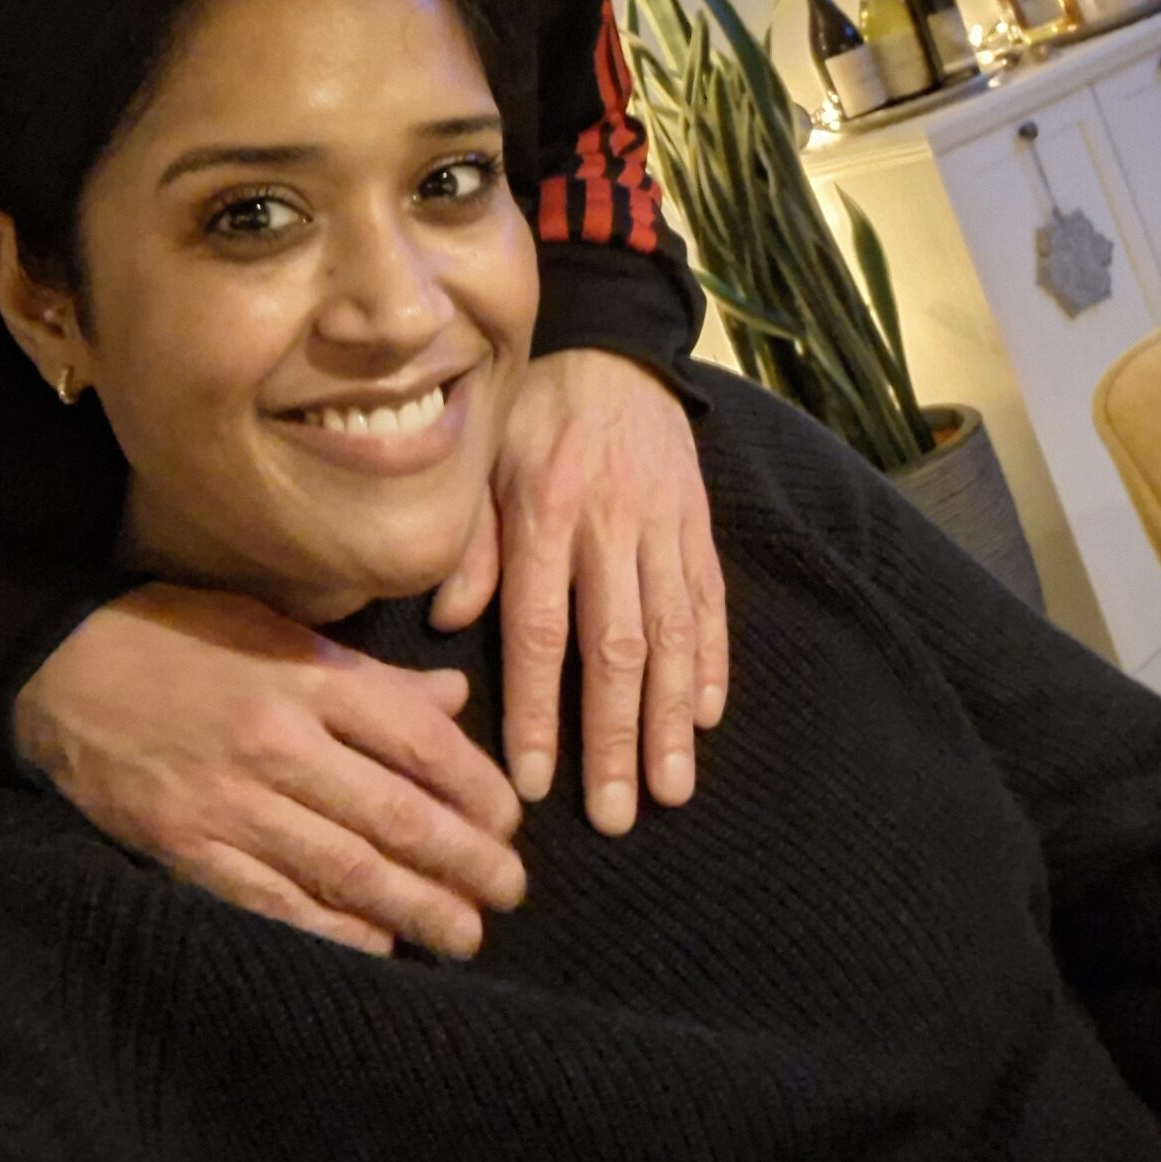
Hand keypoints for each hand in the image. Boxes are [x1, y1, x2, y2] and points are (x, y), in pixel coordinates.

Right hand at [13, 584, 525, 958]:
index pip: (416, 740)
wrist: (58, 670)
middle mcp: (277, 740)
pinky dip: (331, 930)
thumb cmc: (181, 638)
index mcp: (306, 676)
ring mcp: (230, 802)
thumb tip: (455, 696)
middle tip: (510, 893)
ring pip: (343, 867)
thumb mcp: (278, 630)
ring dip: (413, 907)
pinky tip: (377, 948)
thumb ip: (369, 673)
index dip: (473, 788)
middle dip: (461, 861)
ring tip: (464, 936)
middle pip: (392, 813)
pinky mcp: (187, 850)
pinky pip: (274, 902)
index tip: (509, 823)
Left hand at [433, 348, 726, 834]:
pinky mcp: (700, 521)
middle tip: (616, 816)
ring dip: (673, 719)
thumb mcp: (481, 462)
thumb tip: (446, 623)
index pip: (539, 631)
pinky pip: (711, 599)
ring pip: (674, 635)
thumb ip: (469, 543)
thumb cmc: (529, 413)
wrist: (612, 345)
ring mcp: (663, 525)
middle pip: (615, 650)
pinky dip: (713, 660)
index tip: (535, 784)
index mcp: (545, 514)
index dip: (538, 711)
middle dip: (614, 740)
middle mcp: (609, 525)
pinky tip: (709, 715)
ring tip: (672, 788)